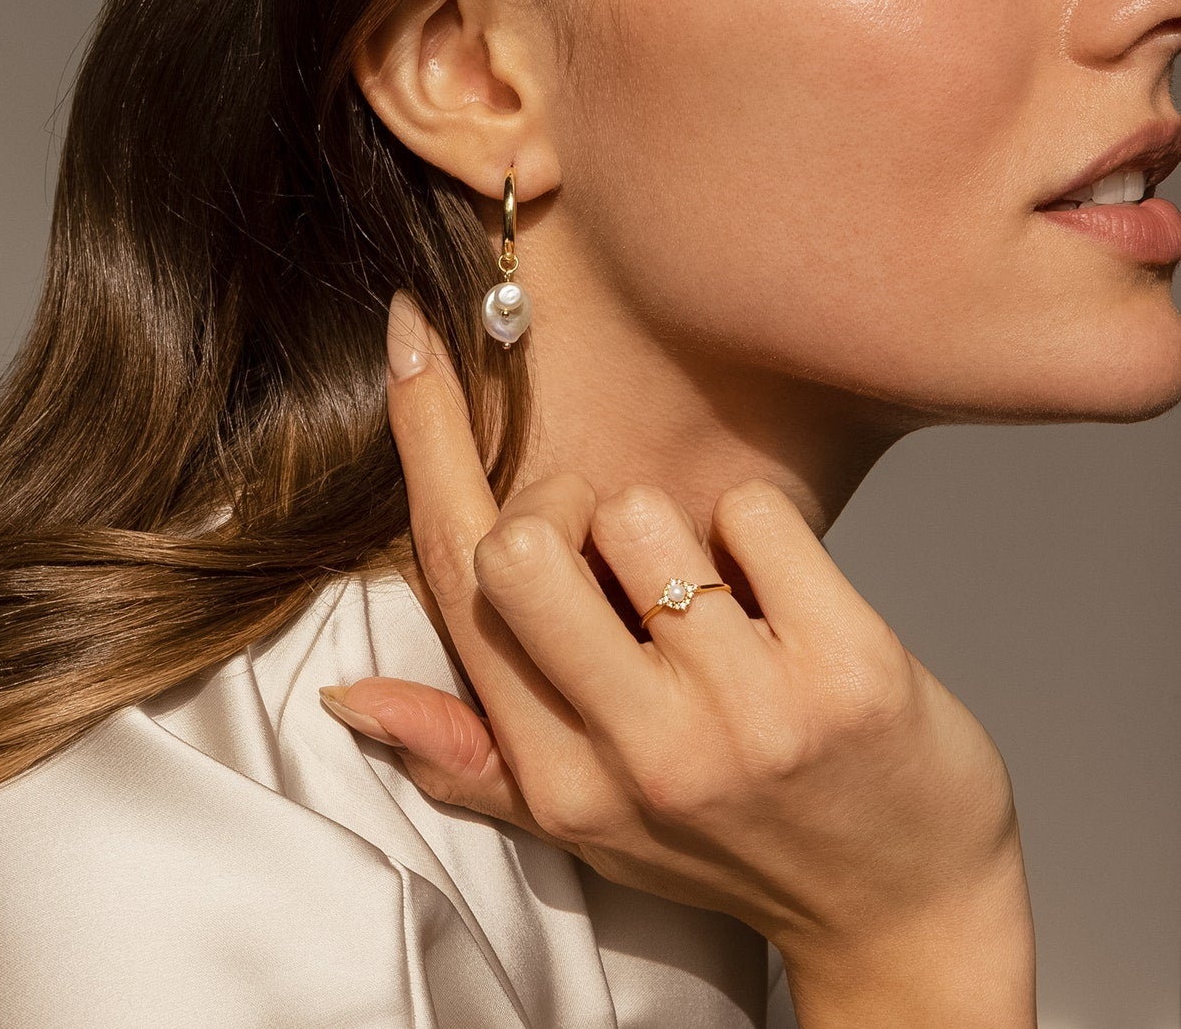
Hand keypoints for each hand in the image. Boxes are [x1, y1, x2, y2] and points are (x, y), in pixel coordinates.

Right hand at [320, 291, 1033, 1022]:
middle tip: (619, 551)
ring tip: (716, 595)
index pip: (458, 583)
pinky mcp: (846, 672)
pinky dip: (764, 531)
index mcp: (560, 775)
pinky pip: (754, 513)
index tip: (410, 337)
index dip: (425, 441)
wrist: (907, 913)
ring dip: (673, 527)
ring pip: (641, 512)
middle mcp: (641, 752)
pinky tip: (783, 596)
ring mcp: (747, 715)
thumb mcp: (585, 822)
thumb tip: (345, 698)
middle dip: (562, 506)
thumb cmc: (729, 843)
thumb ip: (466, 754)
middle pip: (524, 539)